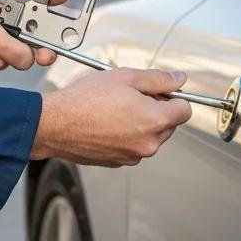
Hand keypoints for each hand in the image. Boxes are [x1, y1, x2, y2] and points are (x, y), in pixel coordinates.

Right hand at [31, 67, 192, 165]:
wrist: (55, 124)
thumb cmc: (85, 100)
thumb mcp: (125, 77)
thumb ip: (158, 79)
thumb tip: (179, 79)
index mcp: (154, 121)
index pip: (185, 110)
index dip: (173, 97)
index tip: (159, 92)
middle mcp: (148, 144)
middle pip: (169, 124)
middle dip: (156, 109)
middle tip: (130, 96)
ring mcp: (133, 156)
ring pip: (150, 136)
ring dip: (141, 123)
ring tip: (114, 109)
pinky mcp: (118, 163)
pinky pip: (133, 146)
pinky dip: (126, 135)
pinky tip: (107, 123)